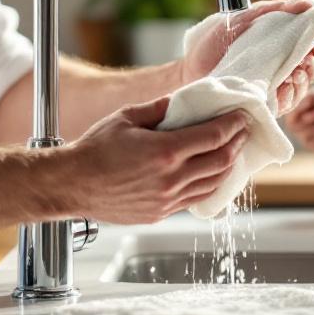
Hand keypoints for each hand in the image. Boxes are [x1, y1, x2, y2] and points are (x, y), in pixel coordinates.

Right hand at [67, 96, 249, 223]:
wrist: (71, 185)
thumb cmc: (94, 150)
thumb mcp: (127, 117)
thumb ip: (161, 108)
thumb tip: (185, 100)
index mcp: (164, 151)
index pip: (214, 136)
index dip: (233, 124)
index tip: (242, 115)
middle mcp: (170, 179)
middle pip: (221, 161)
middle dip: (237, 143)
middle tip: (242, 130)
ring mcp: (167, 200)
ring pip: (213, 184)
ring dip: (228, 165)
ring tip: (231, 150)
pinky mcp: (161, 213)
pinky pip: (195, 199)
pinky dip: (210, 184)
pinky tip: (210, 172)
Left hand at [179, 0, 313, 114]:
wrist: (189, 65)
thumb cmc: (215, 41)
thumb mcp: (247, 17)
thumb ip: (278, 8)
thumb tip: (309, 1)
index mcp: (280, 46)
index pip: (310, 48)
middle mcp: (280, 68)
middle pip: (311, 70)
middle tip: (309, 59)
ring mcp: (272, 88)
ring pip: (301, 89)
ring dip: (305, 81)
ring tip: (297, 73)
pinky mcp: (262, 104)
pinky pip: (284, 106)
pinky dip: (289, 97)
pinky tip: (285, 87)